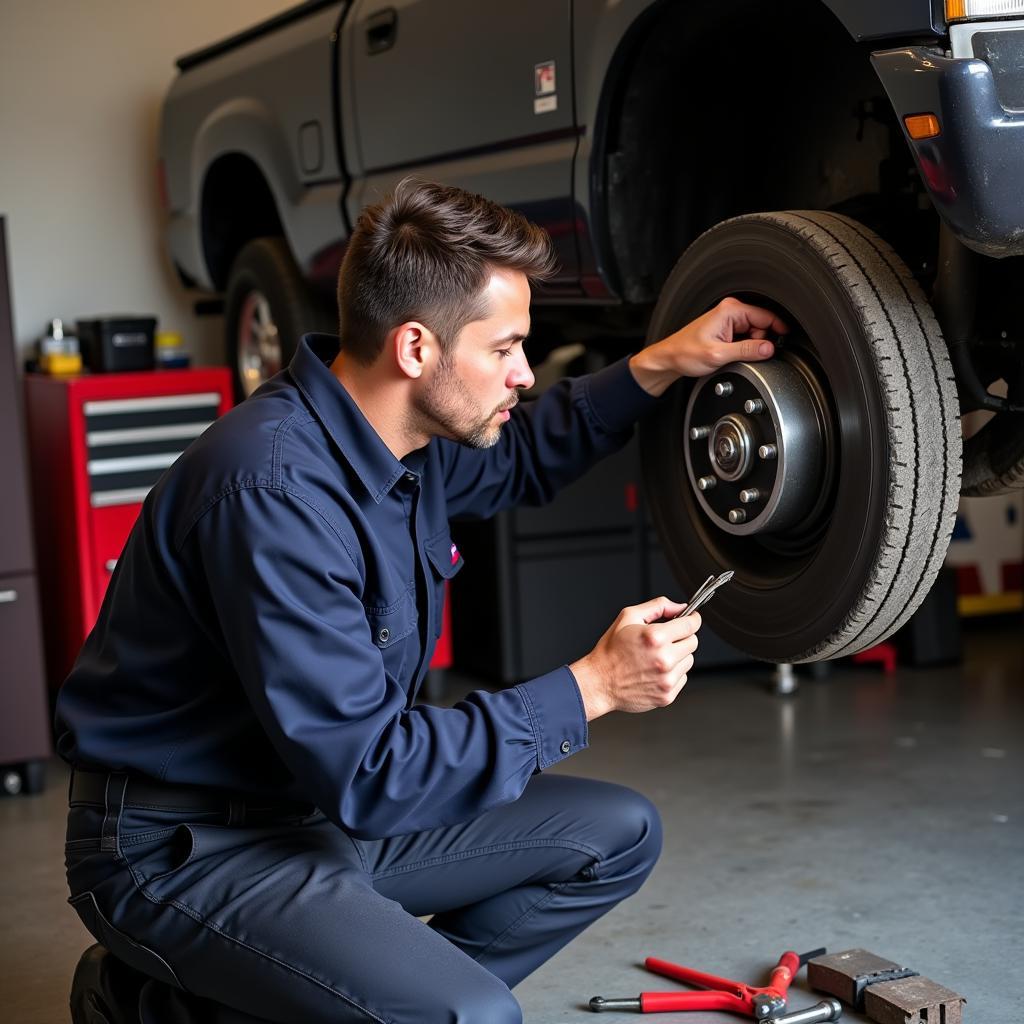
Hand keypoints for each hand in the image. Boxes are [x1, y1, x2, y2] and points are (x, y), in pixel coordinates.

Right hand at [569, 597, 700, 720]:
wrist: (600, 682)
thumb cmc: (611, 650)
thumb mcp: (628, 616)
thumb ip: (658, 606)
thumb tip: (680, 607)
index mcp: (655, 637)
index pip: (690, 625)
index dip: (693, 619)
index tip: (692, 619)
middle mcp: (664, 659)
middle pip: (693, 642)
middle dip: (682, 637)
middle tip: (666, 639)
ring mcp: (666, 680)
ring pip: (689, 660)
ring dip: (678, 656)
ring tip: (656, 657)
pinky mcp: (667, 695)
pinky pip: (682, 678)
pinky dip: (673, 673)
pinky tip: (655, 671)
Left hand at [629, 297, 788, 396]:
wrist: (669, 358)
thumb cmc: (685, 353)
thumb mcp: (718, 355)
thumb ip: (746, 351)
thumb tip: (769, 349)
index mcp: (730, 310)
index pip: (767, 316)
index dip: (777, 330)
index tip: (784, 341)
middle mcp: (731, 310)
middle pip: (762, 325)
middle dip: (758, 342)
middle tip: (741, 355)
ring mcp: (729, 319)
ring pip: (755, 333)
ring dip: (749, 346)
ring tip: (730, 354)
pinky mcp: (727, 328)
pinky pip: (745, 337)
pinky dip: (743, 347)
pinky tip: (730, 353)